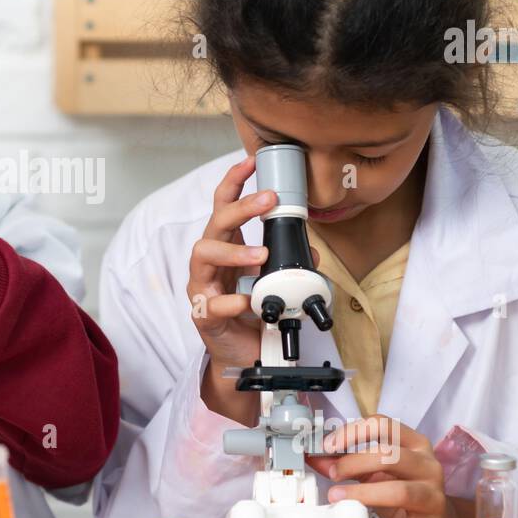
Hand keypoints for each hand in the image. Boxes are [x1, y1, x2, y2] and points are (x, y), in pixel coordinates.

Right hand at [189, 155, 317, 425]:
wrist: (241, 355)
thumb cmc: (251, 312)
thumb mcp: (274, 282)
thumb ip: (290, 262)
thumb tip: (314, 250)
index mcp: (226, 247)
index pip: (223, 206)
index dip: (233, 182)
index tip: (249, 162)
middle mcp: (210, 262)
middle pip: (215, 224)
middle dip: (240, 208)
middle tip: (267, 201)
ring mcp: (203, 286)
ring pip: (203, 254)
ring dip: (234, 251)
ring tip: (259, 255)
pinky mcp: (203, 314)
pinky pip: (211, 303)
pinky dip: (230, 300)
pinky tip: (246, 300)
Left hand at [308, 414, 474, 517]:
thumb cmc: (404, 492)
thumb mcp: (377, 472)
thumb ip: (347, 463)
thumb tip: (315, 457)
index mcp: (416, 446)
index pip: (384, 426)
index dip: (353, 432)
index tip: (329, 445)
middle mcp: (428, 468)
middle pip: (391, 456)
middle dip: (354, 463)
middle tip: (332, 474)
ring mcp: (434, 499)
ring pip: (399, 492)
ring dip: (363, 494)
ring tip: (338, 498)